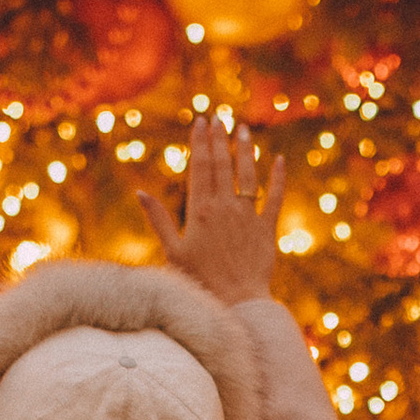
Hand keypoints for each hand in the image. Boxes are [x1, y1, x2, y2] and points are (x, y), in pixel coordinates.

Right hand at [138, 111, 282, 307]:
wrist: (237, 302)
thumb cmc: (200, 282)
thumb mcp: (173, 252)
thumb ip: (159, 220)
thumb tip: (139, 193)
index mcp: (201, 211)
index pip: (200, 167)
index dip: (200, 142)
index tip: (200, 121)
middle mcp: (225, 208)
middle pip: (222, 165)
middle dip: (219, 138)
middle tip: (218, 117)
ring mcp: (248, 217)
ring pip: (248, 175)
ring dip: (245, 150)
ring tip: (242, 129)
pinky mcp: (267, 229)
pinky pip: (274, 198)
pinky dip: (278, 179)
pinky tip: (280, 160)